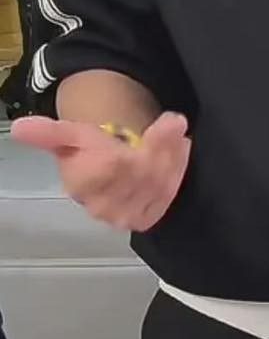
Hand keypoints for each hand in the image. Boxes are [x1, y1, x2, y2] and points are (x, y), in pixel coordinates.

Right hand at [11, 112, 190, 231]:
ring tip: (176, 137)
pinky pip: (170, 194)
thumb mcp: (72, 134)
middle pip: (146, 172)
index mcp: (82, 182)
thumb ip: (50, 132)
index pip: (120, 164)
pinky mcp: (145, 219)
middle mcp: (102, 206)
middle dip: (165, 145)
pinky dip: (178, 172)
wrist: (105, 171)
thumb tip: (19, 128)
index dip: (151, 141)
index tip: (173, 118)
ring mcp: (124, 216)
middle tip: (176, 123)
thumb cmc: (91, 149)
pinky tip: (178, 156)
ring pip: (162, 182)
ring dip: (174, 156)